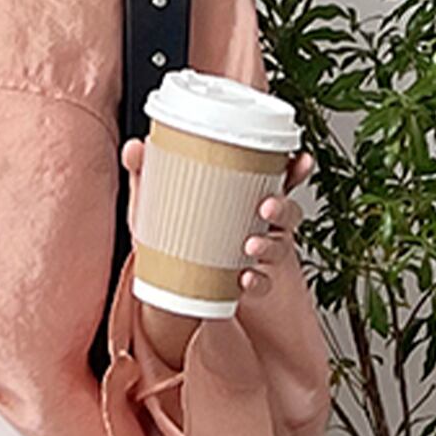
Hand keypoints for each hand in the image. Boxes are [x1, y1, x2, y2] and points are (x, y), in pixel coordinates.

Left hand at [120, 138, 316, 364]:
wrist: (169, 288)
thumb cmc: (171, 236)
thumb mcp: (155, 206)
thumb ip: (146, 175)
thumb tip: (134, 148)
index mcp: (245, 200)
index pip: (280, 180)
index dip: (296, 170)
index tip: (301, 161)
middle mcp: (259, 226)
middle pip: (288, 211)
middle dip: (284, 206)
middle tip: (268, 205)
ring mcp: (257, 257)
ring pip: (278, 247)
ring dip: (269, 244)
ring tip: (250, 245)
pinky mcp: (247, 285)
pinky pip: (261, 284)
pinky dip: (255, 281)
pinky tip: (243, 279)